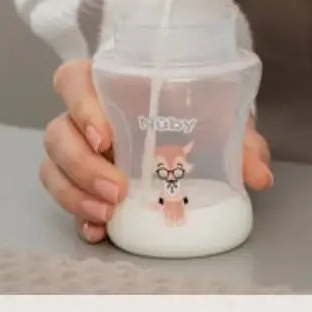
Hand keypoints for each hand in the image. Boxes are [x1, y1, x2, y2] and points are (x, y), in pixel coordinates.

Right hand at [43, 60, 273, 243]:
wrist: (204, 133)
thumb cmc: (203, 112)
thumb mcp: (223, 119)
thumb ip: (241, 141)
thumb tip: (259, 175)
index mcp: (112, 84)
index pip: (73, 80)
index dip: (80, 106)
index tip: (105, 136)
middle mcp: (88, 116)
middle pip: (57, 133)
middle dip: (80, 165)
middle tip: (116, 190)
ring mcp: (80, 150)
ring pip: (53, 167)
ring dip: (74, 194)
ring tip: (108, 213)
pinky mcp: (82, 181)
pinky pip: (65, 198)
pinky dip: (78, 216)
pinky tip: (97, 231)